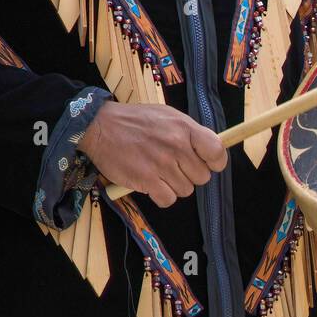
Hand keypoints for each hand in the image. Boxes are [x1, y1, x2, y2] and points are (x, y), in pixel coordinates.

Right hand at [79, 101, 228, 207]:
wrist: (99, 126)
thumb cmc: (135, 122)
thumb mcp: (167, 116)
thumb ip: (189, 133)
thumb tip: (210, 152)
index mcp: (184, 128)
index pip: (217, 152)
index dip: (215, 162)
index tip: (206, 163)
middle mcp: (176, 146)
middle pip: (202, 177)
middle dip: (189, 174)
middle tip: (171, 165)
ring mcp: (162, 164)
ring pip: (185, 190)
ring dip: (173, 185)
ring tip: (157, 170)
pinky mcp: (148, 180)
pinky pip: (169, 200)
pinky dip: (160, 195)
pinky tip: (151, 183)